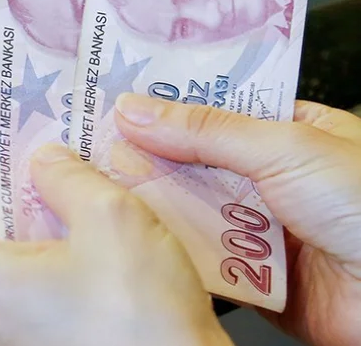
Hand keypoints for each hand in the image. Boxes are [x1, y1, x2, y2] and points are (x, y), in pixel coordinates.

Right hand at [115, 94, 360, 345]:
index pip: (213, 111)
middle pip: (194, 163)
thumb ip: (206, 131)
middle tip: (92, 147)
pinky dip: (176, 254)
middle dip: (150, 159)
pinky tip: (143, 239)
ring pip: (191, 211)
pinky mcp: (255, 280)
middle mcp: (274, 180)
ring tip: (107, 190)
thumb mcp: (286, 147)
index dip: (164, 108)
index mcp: (291, 133)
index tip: (112, 104)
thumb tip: (137, 111)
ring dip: (157, 206)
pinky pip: (201, 261)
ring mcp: (264, 230)